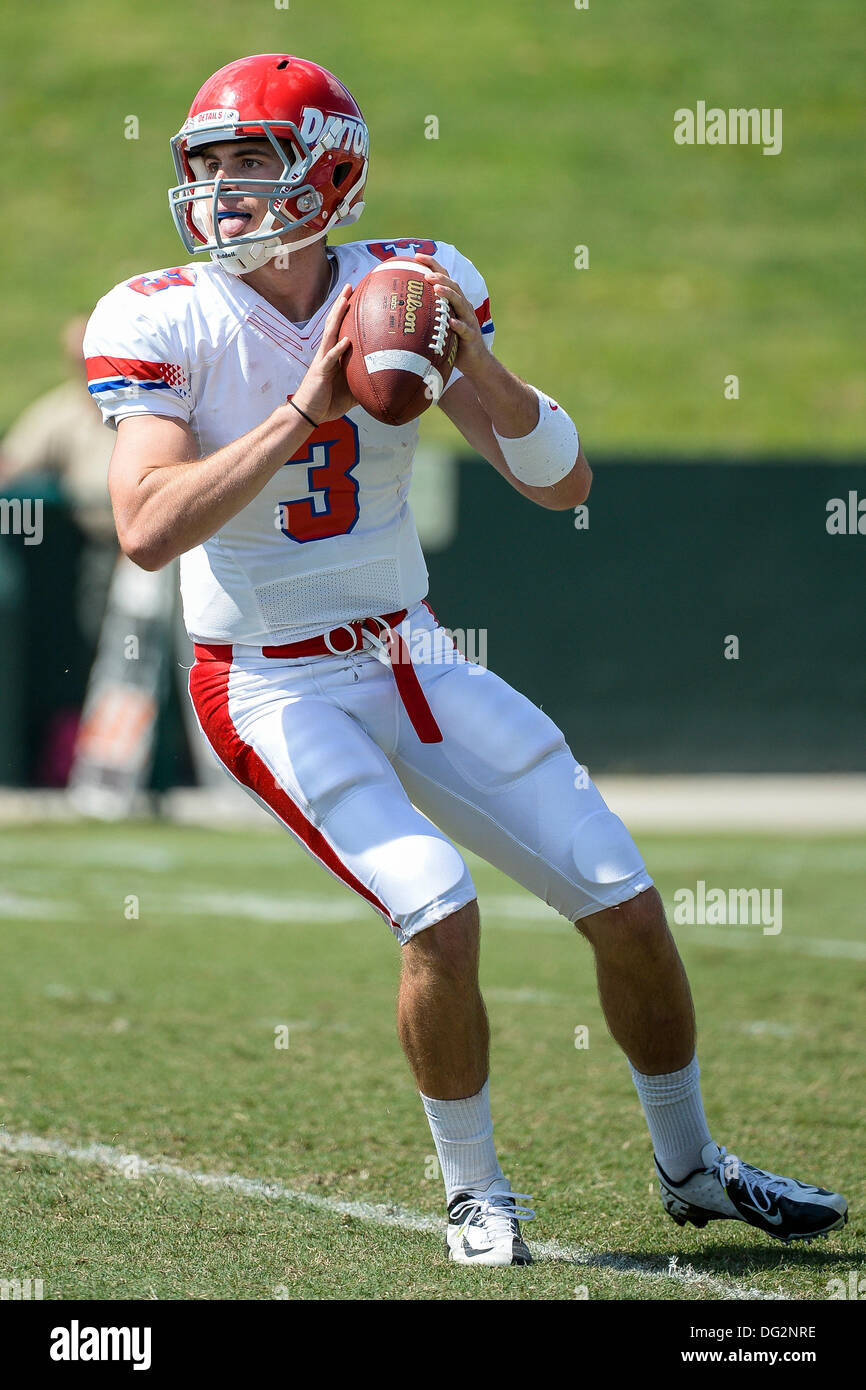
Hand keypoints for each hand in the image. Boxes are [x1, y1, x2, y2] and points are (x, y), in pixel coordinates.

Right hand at [291, 284, 357, 424]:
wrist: (309, 414)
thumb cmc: (329, 401)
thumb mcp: (352, 389)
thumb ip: (365, 380)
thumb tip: (386, 379)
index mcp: (334, 354)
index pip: (341, 327)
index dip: (347, 311)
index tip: (357, 295)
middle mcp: (327, 352)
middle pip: (334, 322)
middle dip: (341, 304)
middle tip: (349, 286)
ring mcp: (323, 360)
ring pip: (330, 333)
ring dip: (338, 316)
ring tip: (345, 301)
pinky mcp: (320, 372)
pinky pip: (330, 358)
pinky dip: (338, 349)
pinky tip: (346, 340)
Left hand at [411, 253, 487, 380]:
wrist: (475, 361)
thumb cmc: (453, 342)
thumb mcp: (438, 325)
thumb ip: (425, 314)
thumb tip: (398, 308)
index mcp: (454, 302)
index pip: (444, 277)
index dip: (432, 265)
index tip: (416, 256)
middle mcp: (463, 307)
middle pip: (453, 286)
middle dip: (440, 276)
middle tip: (426, 273)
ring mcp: (468, 320)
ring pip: (460, 303)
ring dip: (448, 294)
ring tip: (436, 288)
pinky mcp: (471, 336)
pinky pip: (464, 329)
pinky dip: (458, 325)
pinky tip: (451, 322)